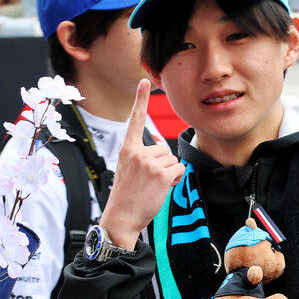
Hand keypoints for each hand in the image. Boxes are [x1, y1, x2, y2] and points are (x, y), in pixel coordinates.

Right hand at [98, 79, 184, 248]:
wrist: (121, 218)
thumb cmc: (126, 196)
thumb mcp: (128, 169)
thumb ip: (142, 156)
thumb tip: (164, 151)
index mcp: (127, 149)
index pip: (136, 120)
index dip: (140, 99)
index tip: (143, 81)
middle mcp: (137, 153)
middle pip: (164, 149)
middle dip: (162, 165)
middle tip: (147, 182)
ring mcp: (149, 163)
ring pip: (172, 160)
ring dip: (168, 173)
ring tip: (152, 186)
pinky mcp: (160, 175)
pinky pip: (178, 170)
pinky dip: (174, 180)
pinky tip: (160, 189)